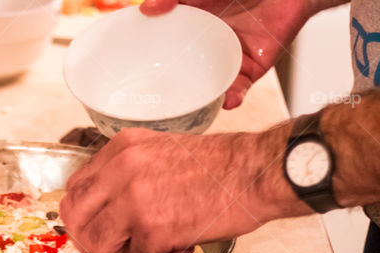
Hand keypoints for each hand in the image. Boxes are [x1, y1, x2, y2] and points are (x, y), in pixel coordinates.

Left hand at [58, 127, 308, 252]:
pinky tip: (172, 250)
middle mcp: (122, 170)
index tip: (93, 226)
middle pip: (76, 216)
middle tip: (111, 247)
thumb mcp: (158, 152)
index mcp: (121, 149)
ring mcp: (135, 199)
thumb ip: (126, 174)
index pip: (76, 187)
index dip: (81, 214)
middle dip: (90, 239)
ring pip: (99, 242)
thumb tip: (105, 209)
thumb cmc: (218, 166)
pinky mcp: (154, 228)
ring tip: (144, 251)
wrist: (255, 172)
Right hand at [139, 0, 312, 108]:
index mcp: (189, 28)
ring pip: (207, 89)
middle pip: (182, 78)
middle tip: (151, 111)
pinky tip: (228, 100)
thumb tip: (146, 9)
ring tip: (187, 114)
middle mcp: (206, 48)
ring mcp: (228, 60)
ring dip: (198, 104)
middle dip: (169, 96)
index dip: (147, 67)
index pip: (162, 52)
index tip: (128, 83)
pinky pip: (239, 89)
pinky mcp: (252, 68)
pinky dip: (233, 97)